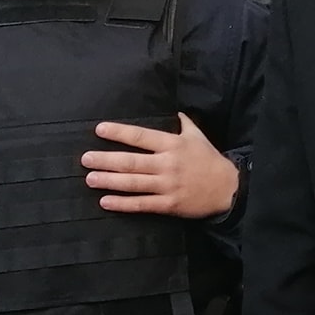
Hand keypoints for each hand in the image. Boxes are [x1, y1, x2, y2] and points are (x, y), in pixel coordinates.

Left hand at [85, 114, 237, 218]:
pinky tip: (105, 201)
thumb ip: (184, 123)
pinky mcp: (169, 204)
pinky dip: (122, 203)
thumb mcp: (198, 137)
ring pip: (133, 183)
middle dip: (106, 160)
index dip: (119, 132)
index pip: (141, 136)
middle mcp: (168, 164)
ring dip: (109, 181)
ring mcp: (168, 185)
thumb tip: (174, 110)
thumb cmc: (210, 160)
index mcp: (173, 144)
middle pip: (131, 161)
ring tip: (90, 178)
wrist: (228, 188)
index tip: (100, 130)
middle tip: (86, 159)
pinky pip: (142, 204)